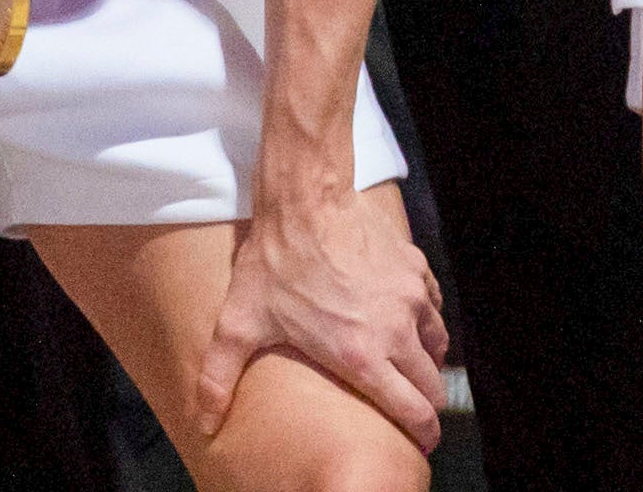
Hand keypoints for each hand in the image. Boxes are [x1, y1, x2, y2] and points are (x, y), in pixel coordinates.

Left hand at [195, 172, 447, 453]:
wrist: (307, 201)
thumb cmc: (275, 263)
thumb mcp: (239, 325)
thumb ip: (219, 379)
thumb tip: (204, 421)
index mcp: (361, 356)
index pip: (412, 410)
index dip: (423, 432)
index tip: (422, 441)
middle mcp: (395, 330)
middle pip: (432, 384)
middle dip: (427, 404)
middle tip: (415, 411)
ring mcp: (410, 297)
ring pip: (438, 346)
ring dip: (428, 363)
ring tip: (413, 370)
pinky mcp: (415, 269)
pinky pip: (434, 307)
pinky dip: (427, 322)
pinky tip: (409, 321)